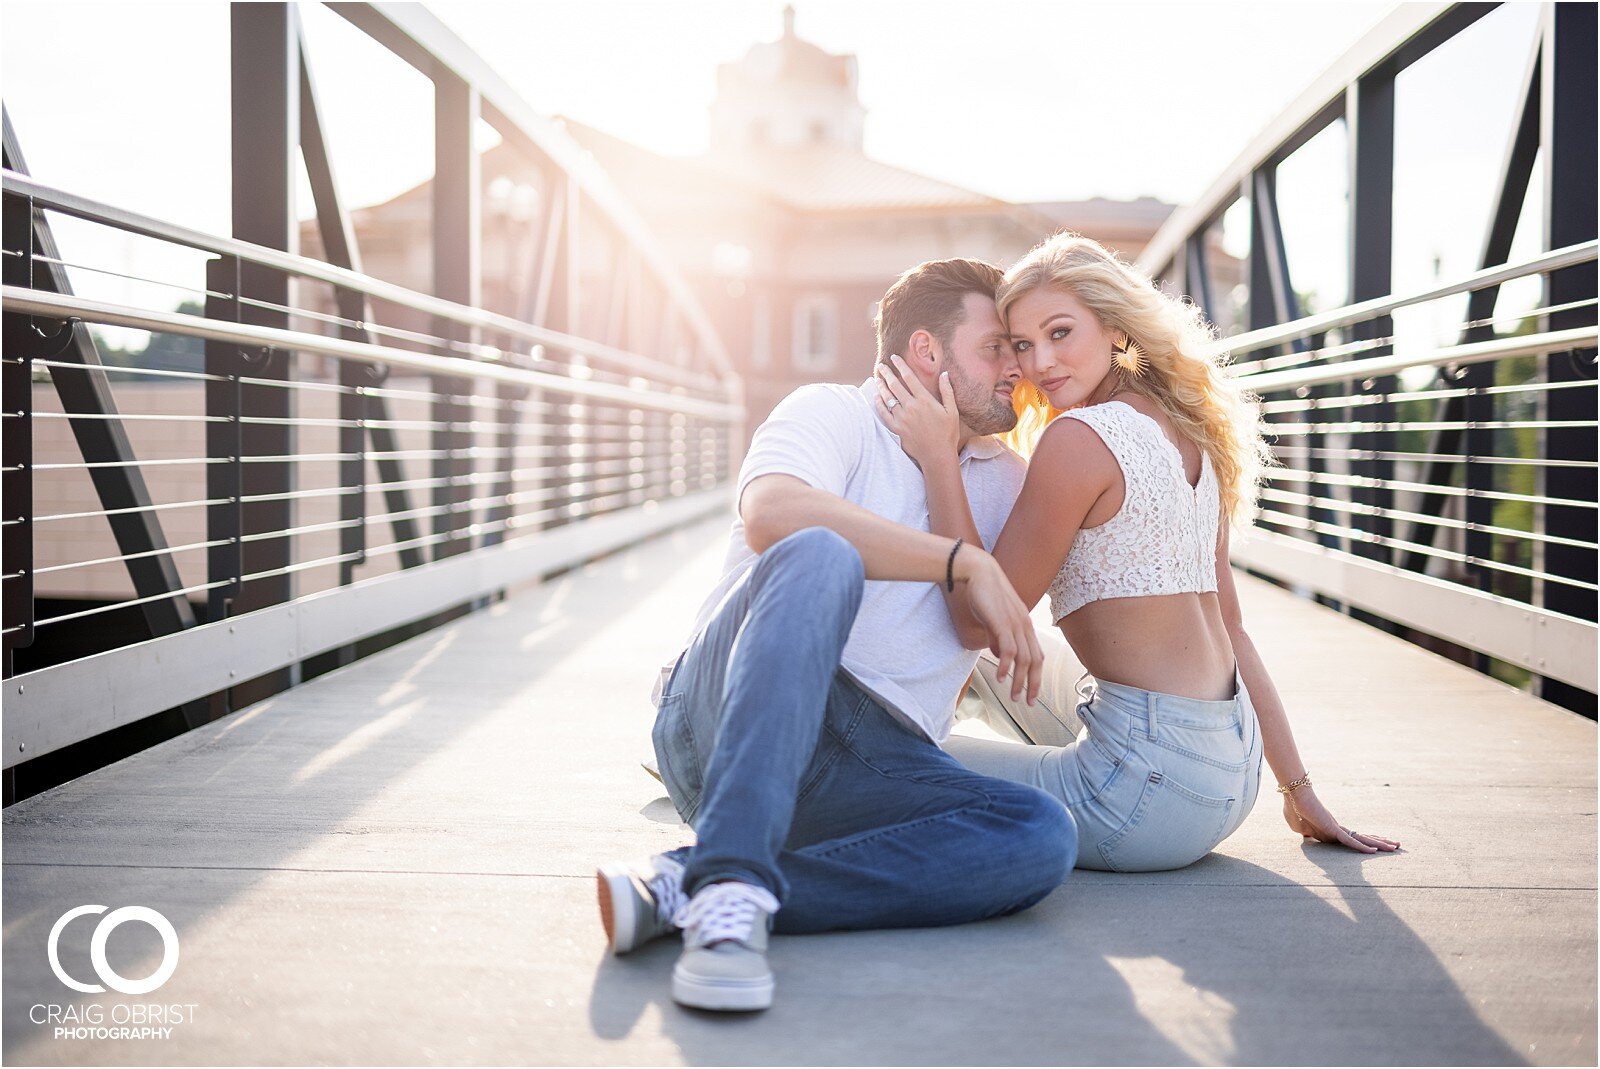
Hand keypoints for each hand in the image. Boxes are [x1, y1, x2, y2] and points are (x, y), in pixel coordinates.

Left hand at [874, 355, 959, 470]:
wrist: (937, 456)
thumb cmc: (947, 434)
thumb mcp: (952, 411)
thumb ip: (947, 391)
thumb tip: (944, 374)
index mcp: (925, 400)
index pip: (909, 377)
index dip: (901, 365)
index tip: (894, 358)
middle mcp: (911, 407)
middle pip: (895, 385)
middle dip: (886, 373)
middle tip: (881, 365)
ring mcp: (902, 418)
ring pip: (888, 398)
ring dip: (881, 386)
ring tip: (877, 378)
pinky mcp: (896, 429)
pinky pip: (884, 414)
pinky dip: (879, 404)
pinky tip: (876, 397)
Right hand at [955, 548, 1041, 705]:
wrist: (977, 570)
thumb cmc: (983, 593)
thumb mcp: (994, 620)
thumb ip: (999, 638)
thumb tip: (1001, 656)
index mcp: (1024, 625)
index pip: (1037, 656)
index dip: (1036, 677)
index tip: (1031, 694)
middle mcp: (1024, 626)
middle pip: (1035, 661)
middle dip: (1032, 685)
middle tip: (1026, 703)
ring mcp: (1015, 624)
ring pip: (1024, 660)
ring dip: (1019, 681)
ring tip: (1012, 696)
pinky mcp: (1003, 623)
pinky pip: (1009, 650)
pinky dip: (1006, 666)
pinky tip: (1000, 678)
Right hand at [1281, 785, 1399, 853]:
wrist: (1293, 797)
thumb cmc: (1293, 809)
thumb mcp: (1298, 827)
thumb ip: (1305, 832)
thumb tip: (1306, 835)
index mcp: (1331, 831)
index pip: (1353, 839)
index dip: (1366, 843)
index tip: (1377, 846)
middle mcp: (1338, 830)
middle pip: (1363, 838)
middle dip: (1380, 842)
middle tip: (1396, 845)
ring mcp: (1337, 829)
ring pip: (1362, 839)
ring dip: (1379, 844)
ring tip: (1396, 846)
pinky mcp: (1334, 829)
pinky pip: (1350, 841)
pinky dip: (1361, 847)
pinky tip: (1374, 851)